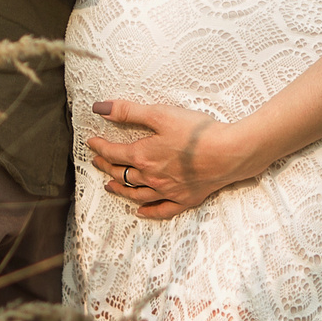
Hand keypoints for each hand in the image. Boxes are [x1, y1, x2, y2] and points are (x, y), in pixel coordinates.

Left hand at [86, 99, 263, 218]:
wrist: (229, 153)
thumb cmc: (197, 132)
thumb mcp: (160, 114)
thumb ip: (129, 111)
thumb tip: (100, 108)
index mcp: (143, 156)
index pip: (113, 153)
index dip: (100, 147)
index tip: (92, 143)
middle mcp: (151, 177)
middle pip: (122, 174)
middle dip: (107, 167)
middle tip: (97, 163)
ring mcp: (168, 191)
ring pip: (136, 194)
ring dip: (121, 189)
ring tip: (110, 186)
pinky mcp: (185, 199)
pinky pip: (161, 209)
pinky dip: (148, 211)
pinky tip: (141, 212)